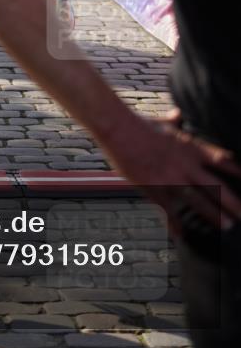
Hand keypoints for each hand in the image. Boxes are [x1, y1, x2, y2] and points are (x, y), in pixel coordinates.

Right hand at [104, 114, 240, 232]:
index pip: (221, 160)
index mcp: (189, 146)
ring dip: (214, 214)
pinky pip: (168, 209)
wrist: (117, 127)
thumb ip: (174, 121)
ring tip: (228, 227)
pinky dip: (175, 222)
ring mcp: (170, 176)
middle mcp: (185, 163)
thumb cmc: (139, 122)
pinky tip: (180, 233)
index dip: (236, 171)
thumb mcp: (162, 122)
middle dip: (233, 202)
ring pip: (198, 200)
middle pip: (216, 186)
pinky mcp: (154, 186)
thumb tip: (178, 114)